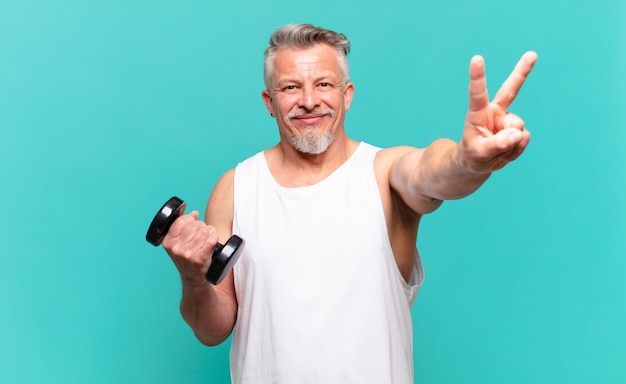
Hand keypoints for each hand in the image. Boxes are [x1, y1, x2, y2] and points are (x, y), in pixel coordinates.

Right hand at [161, 211, 218, 283]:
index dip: (190, 218)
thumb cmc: (186, 258)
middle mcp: (176, 249)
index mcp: (168, 242)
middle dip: (201, 225)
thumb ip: (182, 227)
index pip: (180, 221)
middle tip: (203, 230)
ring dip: (210, 230)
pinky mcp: (200, 259)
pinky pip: (211, 240)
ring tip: (209, 235)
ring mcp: (188, 255)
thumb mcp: (177, 243)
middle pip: (194, 225)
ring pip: (204, 231)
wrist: (192, 277)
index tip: (194, 220)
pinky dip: (214, 236)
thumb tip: (194, 213)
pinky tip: (213, 239)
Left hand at [459, 51, 537, 172]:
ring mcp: (508, 120)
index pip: (477, 93)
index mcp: (478, 113)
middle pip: (510, 90)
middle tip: (532, 54)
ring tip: (497, 151)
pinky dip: (516, 151)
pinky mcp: (518, 130)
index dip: (478, 76)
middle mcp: (495, 112)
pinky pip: (524, 140)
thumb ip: (497, 144)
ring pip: (518, 130)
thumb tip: (518, 134)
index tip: (476, 58)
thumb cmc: (472, 155)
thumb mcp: (479, 153)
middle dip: (522, 71)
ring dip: (510, 145)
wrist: (478, 163)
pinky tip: (506, 152)